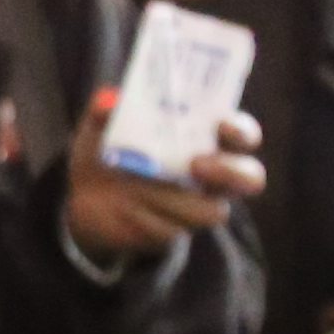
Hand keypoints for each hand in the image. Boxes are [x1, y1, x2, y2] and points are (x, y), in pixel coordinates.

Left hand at [65, 92, 262, 264]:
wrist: (83, 195)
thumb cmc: (106, 149)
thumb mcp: (98, 126)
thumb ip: (104, 110)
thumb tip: (109, 101)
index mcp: (204, 138)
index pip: (243, 134)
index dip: (240, 131)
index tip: (220, 126)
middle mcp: (211, 173)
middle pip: (251, 177)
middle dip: (230, 172)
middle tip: (195, 165)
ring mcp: (196, 205)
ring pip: (211, 211)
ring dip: (173, 199)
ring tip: (137, 187)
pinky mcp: (175, 231)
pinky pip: (172, 231)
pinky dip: (145, 218)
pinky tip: (123, 208)